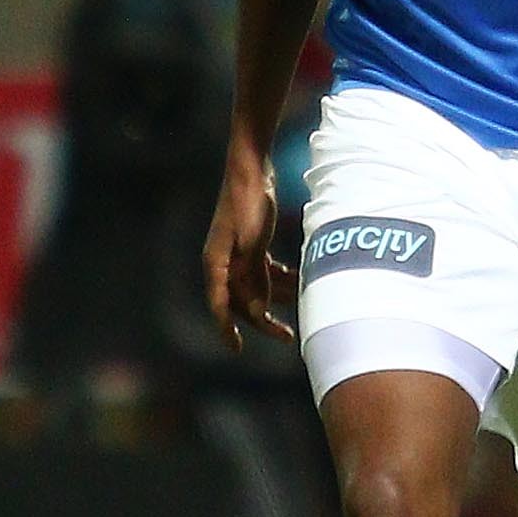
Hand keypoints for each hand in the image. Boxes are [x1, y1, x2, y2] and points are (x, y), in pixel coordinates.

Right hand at [203, 160, 296, 352]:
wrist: (251, 167)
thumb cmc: (248, 200)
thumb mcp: (253, 241)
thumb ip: (254, 277)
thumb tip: (256, 310)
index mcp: (216, 261)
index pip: (219, 304)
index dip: (226, 329)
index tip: (237, 349)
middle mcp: (223, 261)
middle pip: (241, 300)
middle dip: (263, 320)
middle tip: (287, 336)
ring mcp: (237, 253)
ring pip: (256, 287)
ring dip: (276, 299)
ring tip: (301, 306)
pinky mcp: (251, 244)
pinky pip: (265, 272)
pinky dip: (280, 280)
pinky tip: (297, 282)